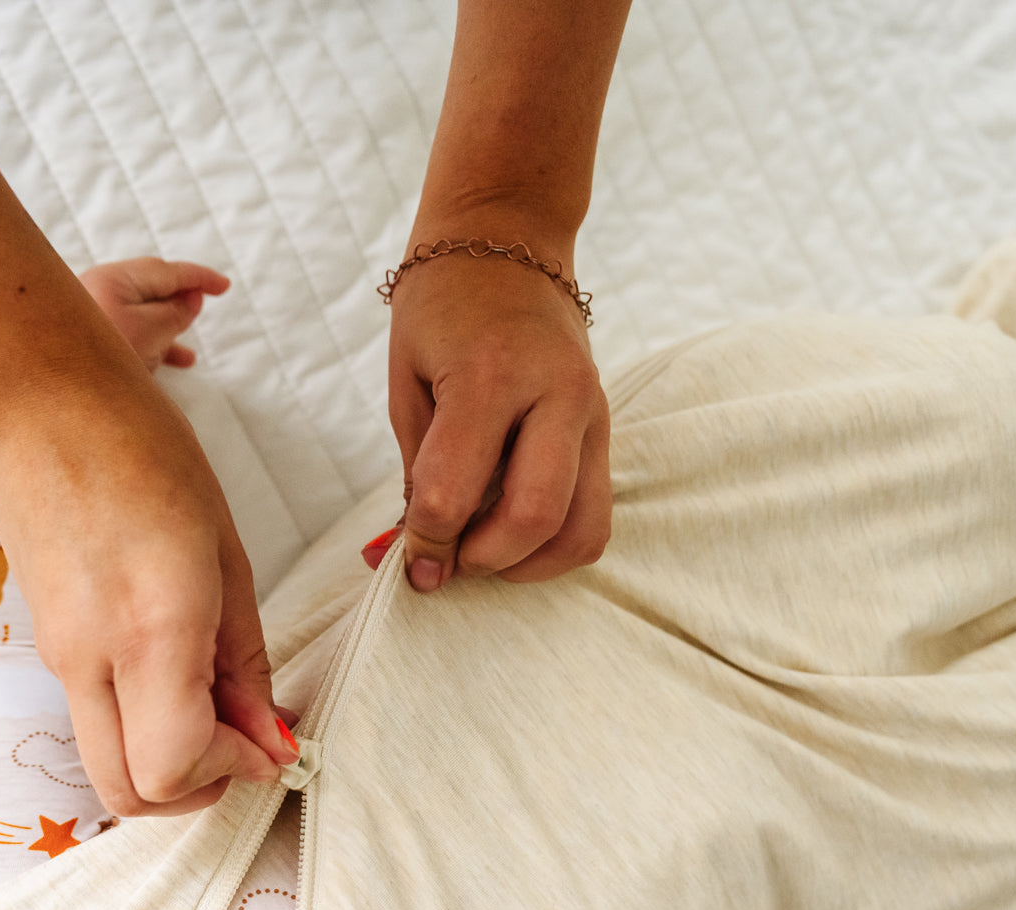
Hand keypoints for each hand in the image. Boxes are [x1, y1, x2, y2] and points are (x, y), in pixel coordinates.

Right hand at [0, 84, 291, 815]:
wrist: (40, 404)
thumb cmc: (145, 455)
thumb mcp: (225, 556)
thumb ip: (245, 660)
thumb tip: (267, 737)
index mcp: (150, 634)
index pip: (175, 767)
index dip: (232, 771)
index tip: (270, 740)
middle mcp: (93, 664)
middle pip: (132, 794)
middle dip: (198, 787)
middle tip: (242, 740)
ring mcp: (60, 662)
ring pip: (109, 768)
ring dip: (171, 762)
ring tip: (216, 700)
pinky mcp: (50, 650)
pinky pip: (98, 724)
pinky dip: (144, 728)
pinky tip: (180, 674)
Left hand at [79, 258, 230, 369]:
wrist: (50, 397)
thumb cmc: (99, 360)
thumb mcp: (151, 332)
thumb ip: (176, 312)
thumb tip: (190, 298)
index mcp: (112, 280)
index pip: (165, 271)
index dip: (199, 278)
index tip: (224, 285)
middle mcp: (94, 291)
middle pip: (148, 289)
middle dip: (178, 299)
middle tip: (203, 307)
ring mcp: (87, 318)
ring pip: (138, 318)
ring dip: (166, 333)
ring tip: (188, 354)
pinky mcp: (82, 344)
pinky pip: (126, 338)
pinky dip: (149, 349)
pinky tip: (163, 369)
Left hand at [374, 248, 611, 586]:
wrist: (508, 239)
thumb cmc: (442, 308)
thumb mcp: (408, 380)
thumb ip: (419, 469)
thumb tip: (422, 552)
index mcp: (489, 375)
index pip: (453, 492)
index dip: (426, 543)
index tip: (412, 564)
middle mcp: (556, 395)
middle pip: (534, 518)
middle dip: (483, 560)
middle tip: (450, 561)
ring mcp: (592, 413)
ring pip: (582, 531)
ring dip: (529, 564)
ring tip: (486, 551)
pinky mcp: (607, 429)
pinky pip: (594, 514)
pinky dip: (555, 543)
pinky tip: (514, 530)